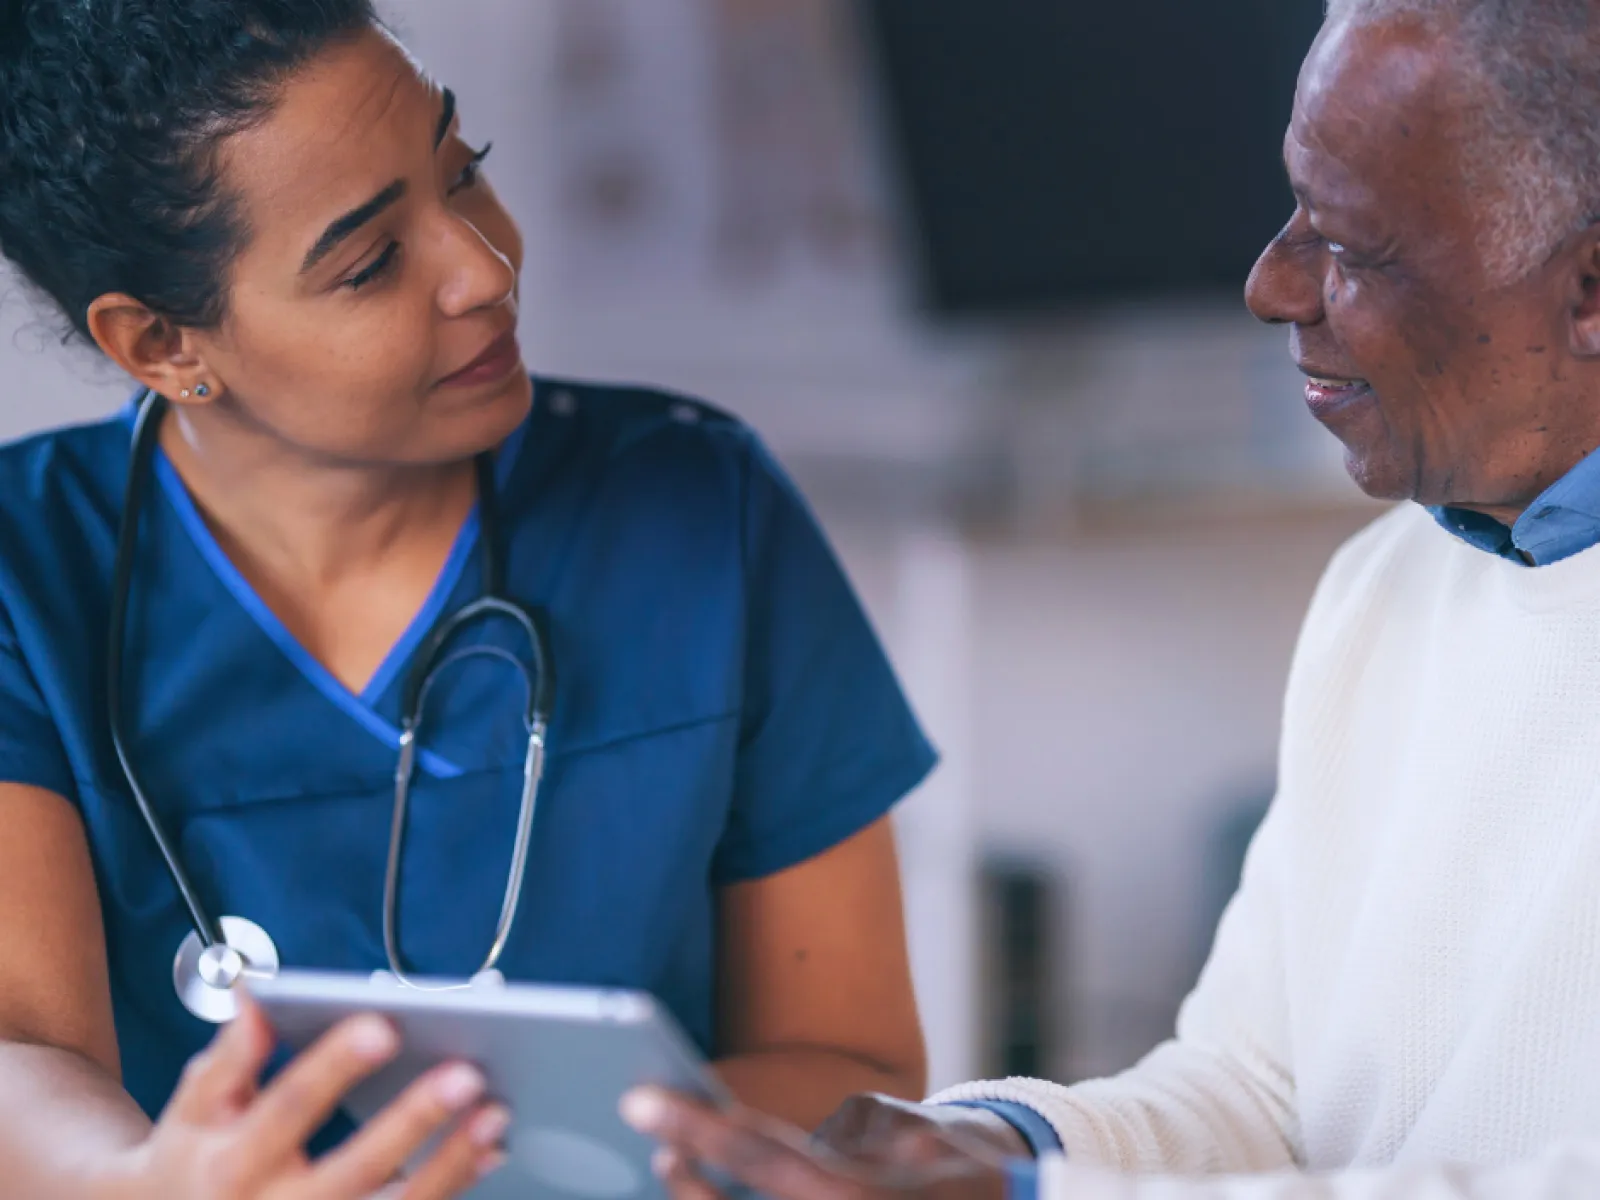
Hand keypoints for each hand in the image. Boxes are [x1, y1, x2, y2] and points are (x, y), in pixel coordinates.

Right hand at [108, 993, 507, 1198]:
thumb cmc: (196, 1160)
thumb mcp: (193, 1108)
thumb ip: (229, 1056)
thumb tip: (254, 998)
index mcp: (232, 1162)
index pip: (288, 1108)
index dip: (333, 1068)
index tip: (382, 1026)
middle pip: (352, 1169)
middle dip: (412, 1121)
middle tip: (465, 1074)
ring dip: (448, 1163)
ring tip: (494, 1113)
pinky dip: (451, 1185)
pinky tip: (487, 1151)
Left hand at [620, 1087, 1010, 1199]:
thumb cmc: (955, 1164)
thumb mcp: (902, 1130)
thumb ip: (833, 1140)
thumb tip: (755, 1145)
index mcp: (851, 1195)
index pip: (756, 1151)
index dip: (692, 1125)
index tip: (640, 1099)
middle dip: (685, 1178)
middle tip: (657, 1141)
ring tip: (679, 1168)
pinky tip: (716, 1191)